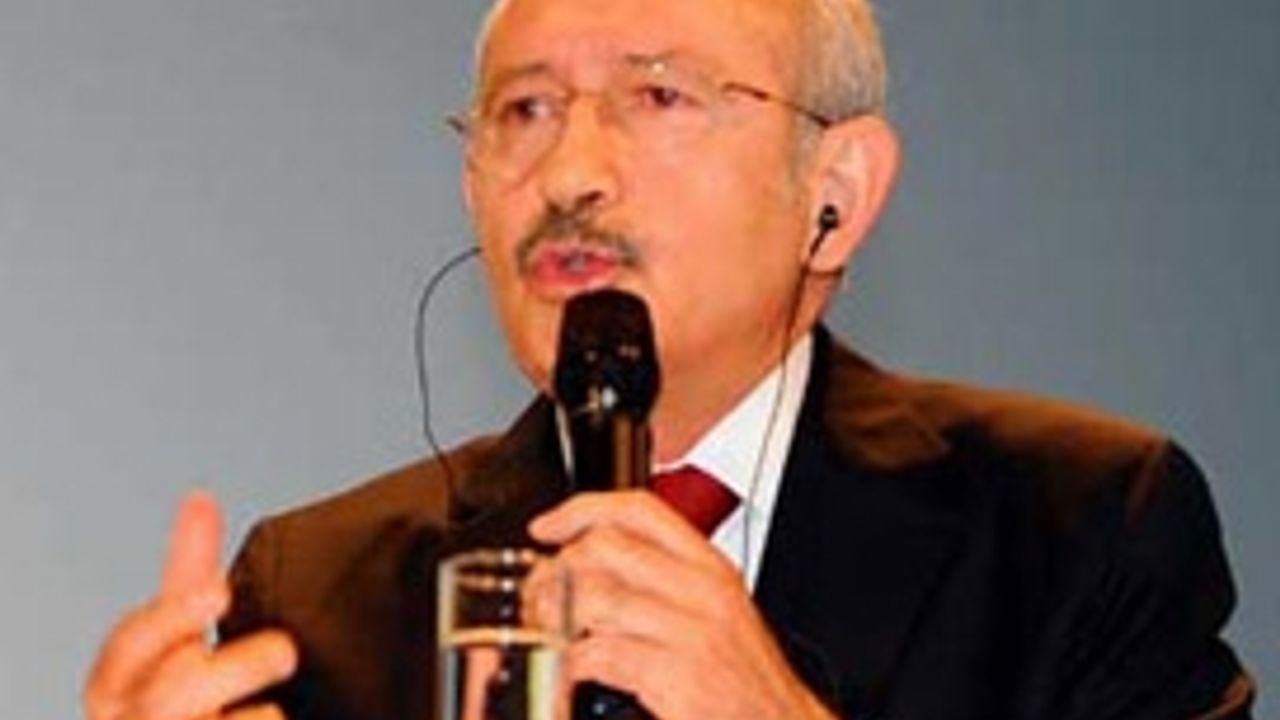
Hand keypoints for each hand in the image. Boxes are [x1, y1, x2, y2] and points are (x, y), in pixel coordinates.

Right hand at [83, 491, 297, 719]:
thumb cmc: (190, 706)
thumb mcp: (179, 645)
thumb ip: (185, 581)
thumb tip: (198, 499)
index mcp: (115, 694)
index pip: (125, 651)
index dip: (167, 619)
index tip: (216, 590)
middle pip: (168, 699)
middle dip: (232, 667)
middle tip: (284, 650)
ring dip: (258, 718)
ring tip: (281, 709)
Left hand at [527, 491, 833, 719]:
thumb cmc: (743, 679)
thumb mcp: (716, 612)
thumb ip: (666, 581)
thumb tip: (592, 566)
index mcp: (710, 567)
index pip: (639, 510)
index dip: (581, 510)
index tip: (545, 527)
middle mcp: (701, 591)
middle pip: (604, 548)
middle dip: (554, 570)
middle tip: (537, 595)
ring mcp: (688, 633)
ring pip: (593, 597)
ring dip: (553, 615)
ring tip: (545, 632)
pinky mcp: (674, 676)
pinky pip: (597, 653)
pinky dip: (568, 662)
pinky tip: (567, 672)